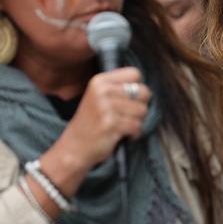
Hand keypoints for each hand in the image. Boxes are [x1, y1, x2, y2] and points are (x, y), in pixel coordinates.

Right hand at [40, 67, 150, 198]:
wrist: (73, 149)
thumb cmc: (92, 123)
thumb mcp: (100, 98)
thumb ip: (119, 89)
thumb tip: (147, 89)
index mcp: (100, 81)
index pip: (135, 73)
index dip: (138, 88)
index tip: (129, 100)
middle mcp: (102, 91)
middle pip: (143, 92)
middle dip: (140, 106)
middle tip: (127, 116)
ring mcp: (105, 107)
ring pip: (143, 110)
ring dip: (137, 122)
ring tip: (122, 126)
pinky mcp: (111, 124)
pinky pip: (137, 126)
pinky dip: (134, 134)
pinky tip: (122, 135)